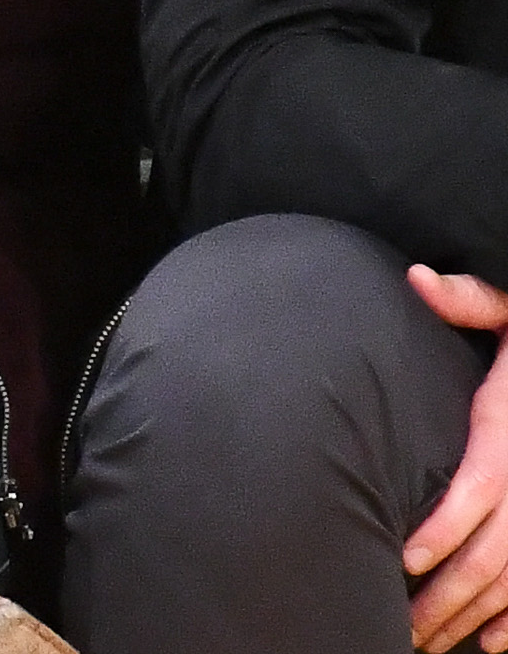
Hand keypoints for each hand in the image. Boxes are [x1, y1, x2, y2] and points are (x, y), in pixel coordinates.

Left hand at [406, 268, 507, 649]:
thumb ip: (475, 301)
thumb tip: (419, 278)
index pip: (486, 486)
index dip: (450, 524)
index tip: (407, 557)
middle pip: (499, 549)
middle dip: (448, 593)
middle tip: (398, 626)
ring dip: (474, 614)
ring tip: (423, 641)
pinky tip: (489, 643)